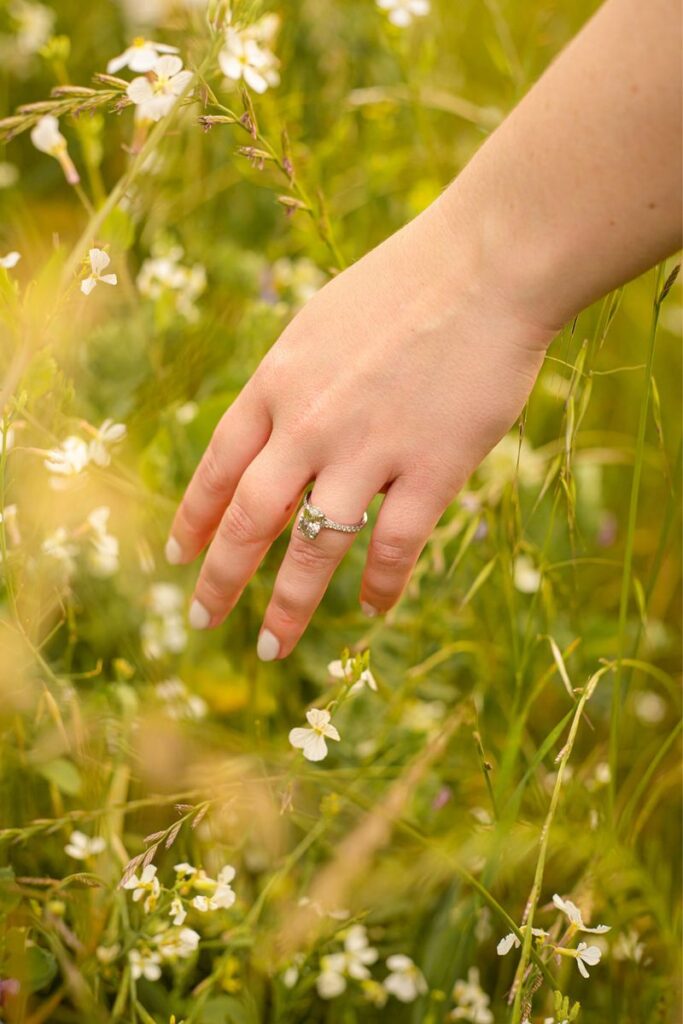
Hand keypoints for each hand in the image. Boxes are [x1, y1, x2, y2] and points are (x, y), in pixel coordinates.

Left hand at [166, 198, 553, 659]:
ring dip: (288, 605)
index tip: (178, 556)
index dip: (194, 518)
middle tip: (202, 618)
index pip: (217, 465)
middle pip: (249, 517)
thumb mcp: (319, 324)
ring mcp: (368, 448)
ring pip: (313, 547)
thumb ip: (289, 384)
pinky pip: (394, 546)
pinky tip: (373, 610)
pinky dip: (380, 586)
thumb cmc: (405, 286)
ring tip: (270, 645)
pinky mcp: (431, 468)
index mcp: (276, 381)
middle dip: (220, 577)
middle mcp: (309, 422)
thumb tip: (271, 439)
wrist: (485, 265)